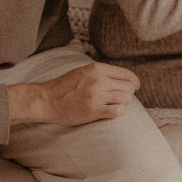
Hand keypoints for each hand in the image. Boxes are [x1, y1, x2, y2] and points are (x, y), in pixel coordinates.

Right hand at [8, 62, 139, 126]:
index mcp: (97, 69)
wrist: (46, 100)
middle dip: (129, 93)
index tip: (135, 87)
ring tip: (116, 104)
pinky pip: (117, 111)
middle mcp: (98, 81)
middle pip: (129, 87)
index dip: (134, 82)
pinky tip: (112, 111)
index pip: (127, 74)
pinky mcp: (93, 111)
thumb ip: (101, 72)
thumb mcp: (83, 71)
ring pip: (126, 99)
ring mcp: (96, 96)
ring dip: (124, 103)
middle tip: (122, 97)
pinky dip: (118, 112)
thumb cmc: (64, 86)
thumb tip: (122, 77)